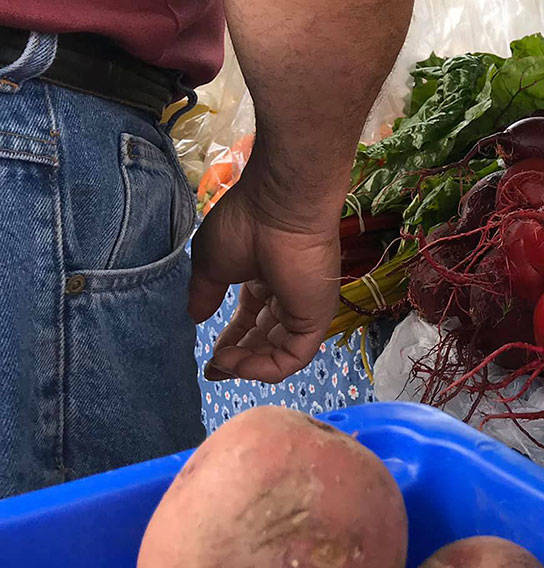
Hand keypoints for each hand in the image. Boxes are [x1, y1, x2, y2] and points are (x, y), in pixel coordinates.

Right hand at [188, 166, 340, 383]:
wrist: (279, 207)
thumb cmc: (245, 224)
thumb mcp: (212, 264)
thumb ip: (204, 293)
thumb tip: (195, 317)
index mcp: (266, 280)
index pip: (251, 321)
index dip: (230, 343)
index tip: (210, 360)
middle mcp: (288, 295)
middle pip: (265, 340)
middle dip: (239, 359)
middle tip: (214, 368)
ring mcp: (304, 307)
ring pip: (279, 353)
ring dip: (247, 365)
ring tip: (222, 363)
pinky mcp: (315, 317)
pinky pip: (292, 357)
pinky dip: (264, 368)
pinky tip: (237, 363)